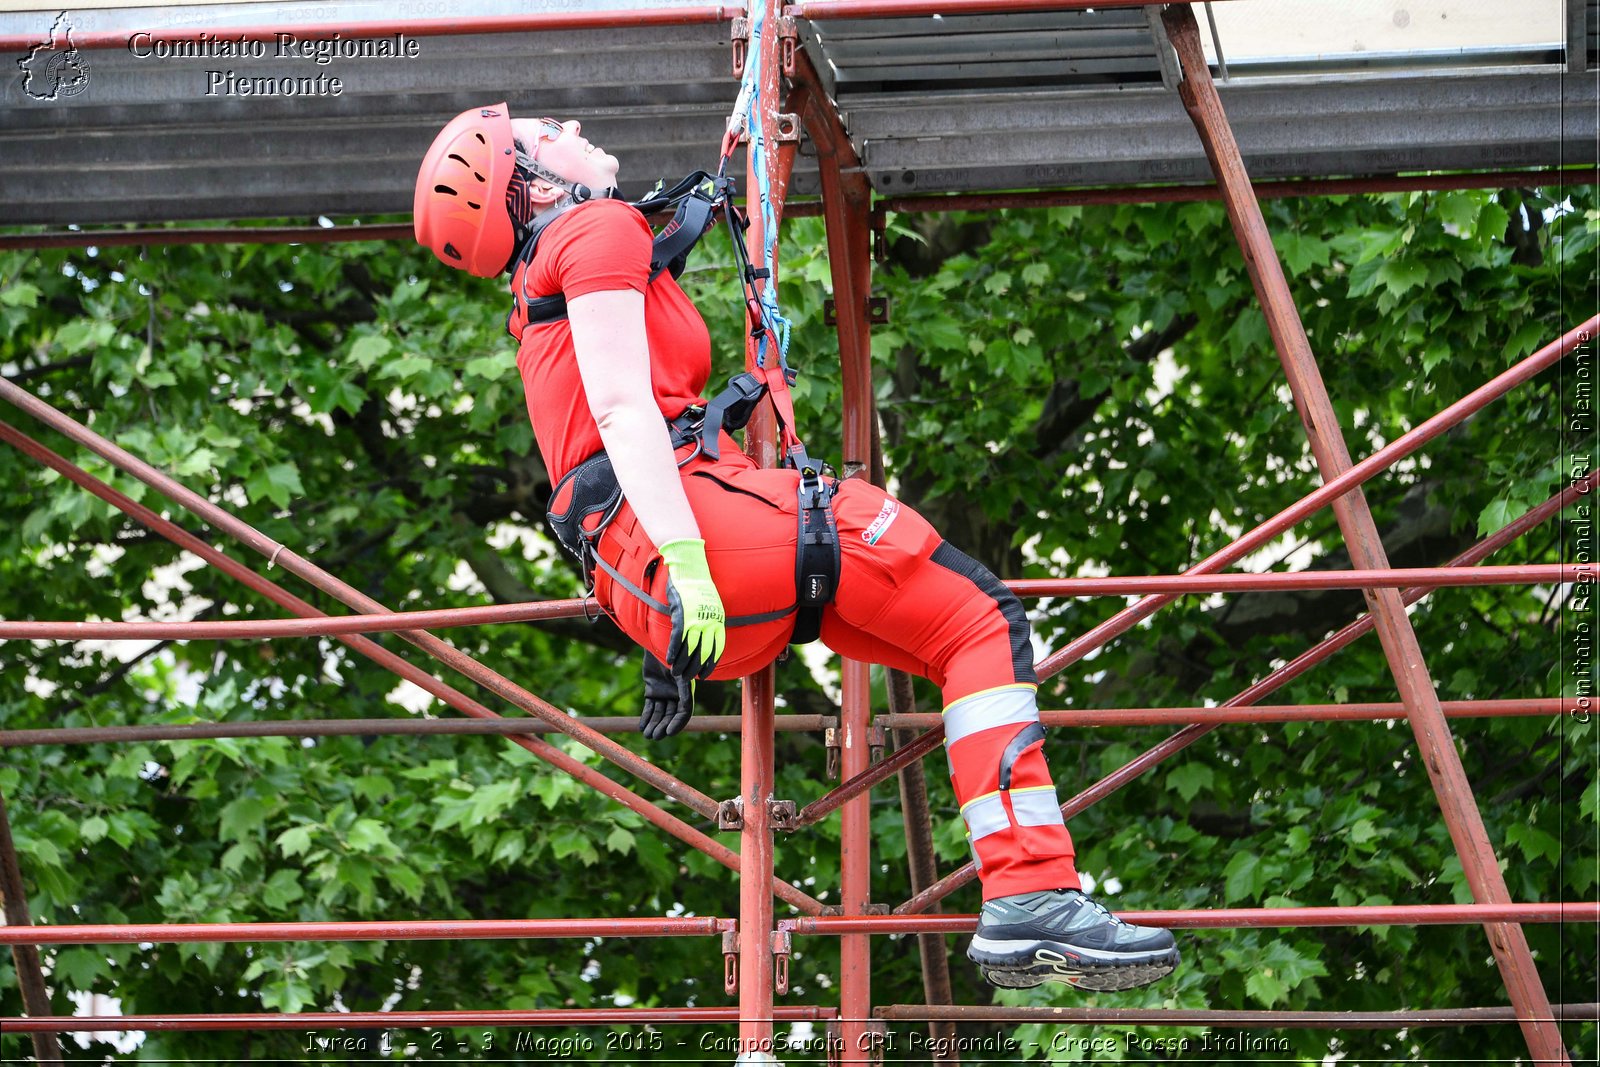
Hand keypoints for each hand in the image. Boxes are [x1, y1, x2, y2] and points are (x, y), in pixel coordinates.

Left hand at [640, 653, 694, 739]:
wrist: (656, 641)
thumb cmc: (671, 654)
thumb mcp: (679, 671)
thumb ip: (683, 689)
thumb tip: (687, 707)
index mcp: (686, 690)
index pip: (684, 712)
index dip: (677, 723)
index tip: (668, 733)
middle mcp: (676, 693)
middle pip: (671, 715)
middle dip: (663, 726)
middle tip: (654, 736)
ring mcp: (664, 692)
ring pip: (660, 713)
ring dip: (654, 724)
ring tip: (647, 735)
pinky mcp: (652, 690)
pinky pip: (650, 707)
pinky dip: (646, 717)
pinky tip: (642, 726)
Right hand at [657, 538, 725, 679]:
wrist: (691, 568)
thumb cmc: (699, 586)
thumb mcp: (711, 605)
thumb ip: (709, 620)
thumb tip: (705, 634)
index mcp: (718, 621)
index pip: (716, 649)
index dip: (710, 664)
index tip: (705, 675)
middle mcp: (709, 622)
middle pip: (702, 652)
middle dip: (695, 668)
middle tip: (688, 679)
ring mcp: (696, 619)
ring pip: (689, 649)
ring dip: (682, 664)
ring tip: (677, 674)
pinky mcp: (682, 615)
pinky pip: (678, 638)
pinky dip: (673, 651)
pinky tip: (669, 660)